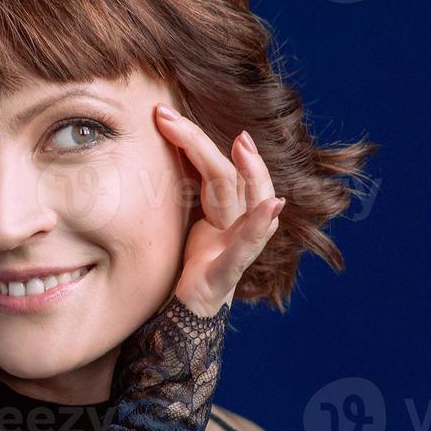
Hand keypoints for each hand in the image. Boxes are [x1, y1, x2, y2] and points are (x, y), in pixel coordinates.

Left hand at [154, 103, 284, 317]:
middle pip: (231, 178)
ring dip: (249, 173)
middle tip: (183, 118)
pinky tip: (271, 207)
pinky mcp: (226, 274)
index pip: (215, 168)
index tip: (167, 115)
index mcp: (222, 210)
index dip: (195, 142)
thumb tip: (158, 151)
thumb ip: (182, 192)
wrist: (184, 315)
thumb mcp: (180, 223)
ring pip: (249, 203)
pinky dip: (258, 226)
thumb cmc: (186, 265)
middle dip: (210, 146)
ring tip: (243, 146)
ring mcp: (235, 247)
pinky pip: (246, 247)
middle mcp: (235, 223)